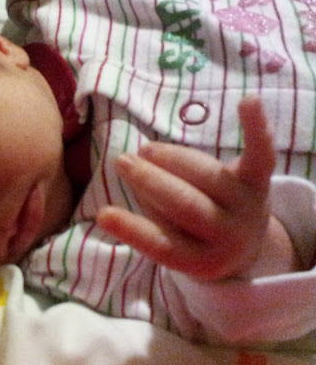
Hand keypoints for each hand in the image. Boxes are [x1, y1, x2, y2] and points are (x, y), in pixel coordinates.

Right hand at [97, 96, 296, 280]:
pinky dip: (254, 128)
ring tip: (147, 150)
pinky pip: (260, 154)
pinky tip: (248, 102)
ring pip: (206, 176)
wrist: (242, 242)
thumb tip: (136, 172)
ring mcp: (248, 208)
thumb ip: (151, 216)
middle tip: (123, 161)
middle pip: (186, 205)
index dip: (131, 230)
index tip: (104, 214)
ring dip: (171, 158)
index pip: (161, 246)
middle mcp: (228, 238)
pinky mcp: (260, 182)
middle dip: (150, 179)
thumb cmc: (189, 235)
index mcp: (199, 262)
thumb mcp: (170, 241)